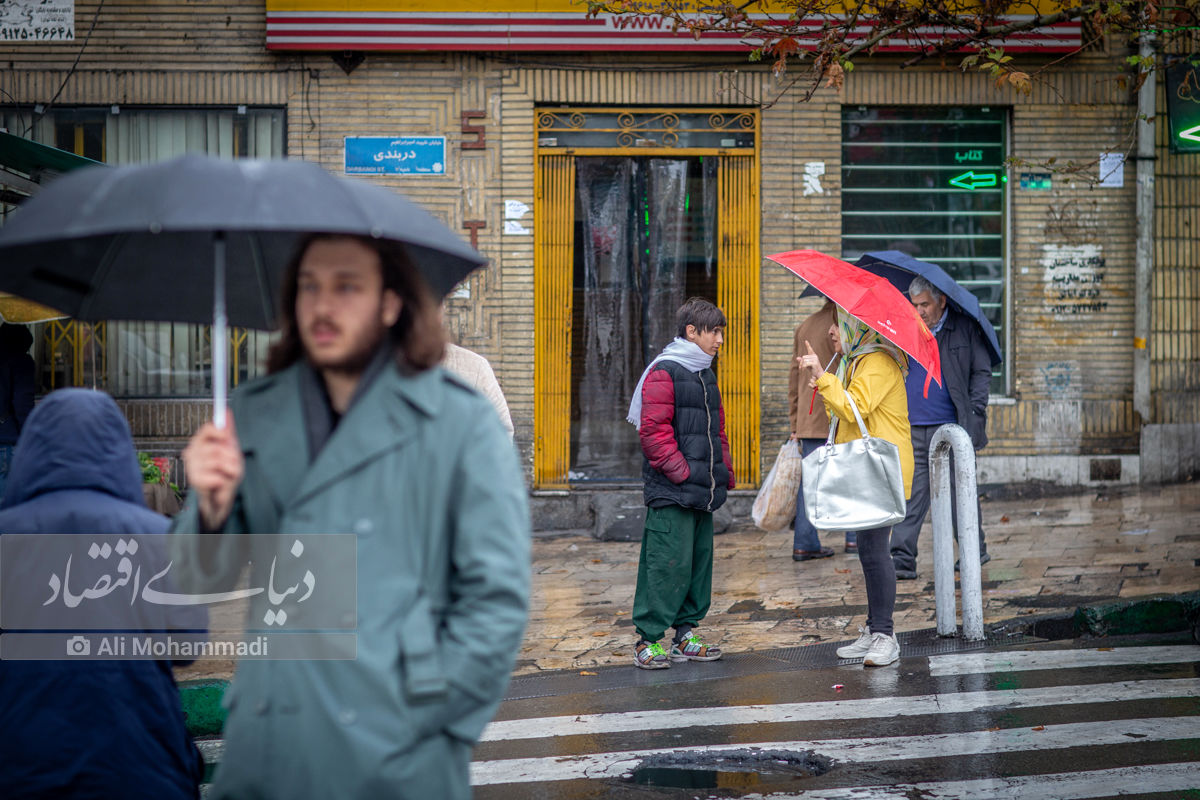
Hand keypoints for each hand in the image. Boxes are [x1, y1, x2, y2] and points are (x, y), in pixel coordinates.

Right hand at [182, 414, 243, 530]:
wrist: (221, 498)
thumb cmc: (225, 474)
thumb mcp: (231, 450)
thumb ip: (228, 431)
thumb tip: (226, 412)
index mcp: (200, 444)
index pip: (207, 429)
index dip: (219, 431)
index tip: (228, 435)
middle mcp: (193, 454)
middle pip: (215, 446)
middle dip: (231, 456)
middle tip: (234, 464)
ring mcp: (192, 468)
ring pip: (216, 461)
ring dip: (230, 469)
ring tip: (229, 475)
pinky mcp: (195, 482)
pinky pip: (215, 476)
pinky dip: (224, 480)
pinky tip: (220, 483)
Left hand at [797, 340, 824, 380]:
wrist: (818, 374)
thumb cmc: (813, 369)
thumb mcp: (806, 365)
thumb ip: (802, 361)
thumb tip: (797, 358)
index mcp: (813, 356)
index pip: (810, 350)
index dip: (808, 345)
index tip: (805, 341)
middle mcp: (815, 356)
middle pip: (803, 357)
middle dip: (801, 362)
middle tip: (800, 367)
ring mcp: (815, 359)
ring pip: (804, 360)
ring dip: (802, 365)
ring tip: (802, 369)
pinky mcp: (814, 363)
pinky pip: (806, 364)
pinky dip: (803, 367)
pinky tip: (803, 370)